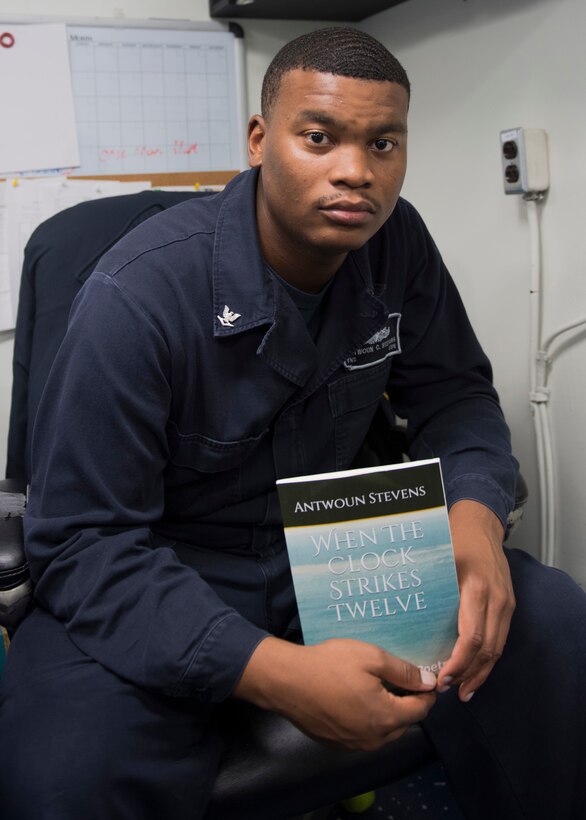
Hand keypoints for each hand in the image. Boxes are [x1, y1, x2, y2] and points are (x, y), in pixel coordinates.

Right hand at [234, 636, 436, 750]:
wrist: (287, 681)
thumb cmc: (329, 665)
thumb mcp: (371, 657)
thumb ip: (404, 672)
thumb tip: (428, 682)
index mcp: (386, 717)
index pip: (420, 710)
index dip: (426, 693)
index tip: (425, 679)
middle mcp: (373, 738)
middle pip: (404, 723)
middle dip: (408, 704)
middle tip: (400, 680)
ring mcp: (354, 744)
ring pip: (384, 732)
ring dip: (388, 714)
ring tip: (378, 689)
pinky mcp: (337, 744)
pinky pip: (363, 735)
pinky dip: (367, 721)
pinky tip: (356, 700)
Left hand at [438, 500, 514, 701]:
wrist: (481, 524)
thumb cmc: (453, 539)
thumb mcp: (437, 563)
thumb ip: (427, 590)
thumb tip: (400, 620)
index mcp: (476, 589)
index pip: (472, 637)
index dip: (459, 663)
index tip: (443, 679)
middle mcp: (496, 599)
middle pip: (487, 649)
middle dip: (468, 675)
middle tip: (448, 691)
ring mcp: (505, 603)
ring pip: (497, 648)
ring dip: (481, 672)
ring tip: (462, 691)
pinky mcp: (509, 604)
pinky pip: (501, 638)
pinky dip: (488, 658)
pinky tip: (475, 672)